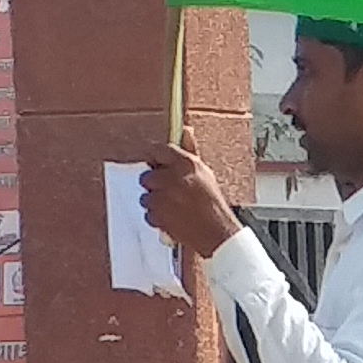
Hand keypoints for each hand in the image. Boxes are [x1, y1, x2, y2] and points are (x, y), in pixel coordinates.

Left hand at [137, 142, 243, 261]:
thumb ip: (189, 151)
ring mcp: (163, 197)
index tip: (157, 166)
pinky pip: (149, 214)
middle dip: (155, 185)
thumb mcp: (205, 172)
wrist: (216, 232)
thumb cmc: (212, 202)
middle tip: (168, 192)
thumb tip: (185, 130)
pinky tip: (172, 218)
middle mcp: (172, 178)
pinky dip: (157, 218)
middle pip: (147, 176)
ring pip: (146, 197)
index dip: (156, 159)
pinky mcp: (158, 215)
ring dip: (155, 203)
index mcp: (186, 163)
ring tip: (173, 208)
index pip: (158, 150)